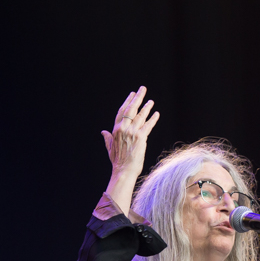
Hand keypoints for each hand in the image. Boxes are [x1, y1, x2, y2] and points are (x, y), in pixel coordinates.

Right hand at [102, 87, 159, 209]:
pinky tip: (156, 114)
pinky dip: (153, 119)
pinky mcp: (141, 138)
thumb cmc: (118, 161)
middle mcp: (123, 129)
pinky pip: (148, 126)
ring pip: (140, 116)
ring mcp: (132, 132)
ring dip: (147, 107)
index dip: (127, 102)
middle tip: (142, 89)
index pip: (121, 112)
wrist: (124, 170)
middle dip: (137, 98)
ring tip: (151, 101)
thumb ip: (107, 138)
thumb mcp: (110, 147)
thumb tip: (102, 132)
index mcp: (115, 130)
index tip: (131, 94)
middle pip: (131, 109)